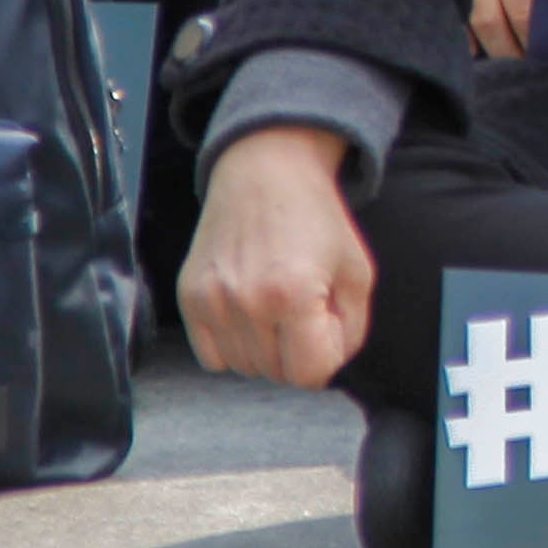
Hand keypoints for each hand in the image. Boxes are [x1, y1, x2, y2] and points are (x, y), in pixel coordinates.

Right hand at [180, 125, 375, 387]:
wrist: (266, 174)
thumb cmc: (318, 221)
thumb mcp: (357, 272)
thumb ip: (352, 330)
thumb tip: (326, 369)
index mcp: (294, 295)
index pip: (308, 374)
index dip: (326, 355)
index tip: (328, 324)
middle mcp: (246, 302)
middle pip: (276, 373)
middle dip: (298, 351)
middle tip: (305, 310)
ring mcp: (212, 302)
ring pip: (244, 367)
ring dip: (266, 350)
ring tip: (278, 306)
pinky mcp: (189, 299)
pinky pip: (212, 357)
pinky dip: (234, 347)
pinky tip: (249, 312)